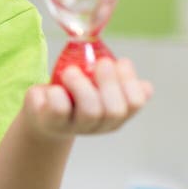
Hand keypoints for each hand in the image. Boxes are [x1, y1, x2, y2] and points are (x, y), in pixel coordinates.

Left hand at [21, 57, 152, 138]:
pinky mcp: (52, 123)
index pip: (135, 103)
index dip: (131, 81)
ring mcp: (75, 127)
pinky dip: (58, 95)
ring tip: (70, 71)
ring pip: (91, 111)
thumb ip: (117, 81)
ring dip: (82, 85)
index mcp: (115, 115)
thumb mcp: (95, 84)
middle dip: (110, 82)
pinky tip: (54, 87)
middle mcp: (98, 125)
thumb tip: (146, 86)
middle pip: (115, 110)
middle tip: (101, 62)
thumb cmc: (72, 92)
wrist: (41, 110)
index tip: (121, 61)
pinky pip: (60, 110)